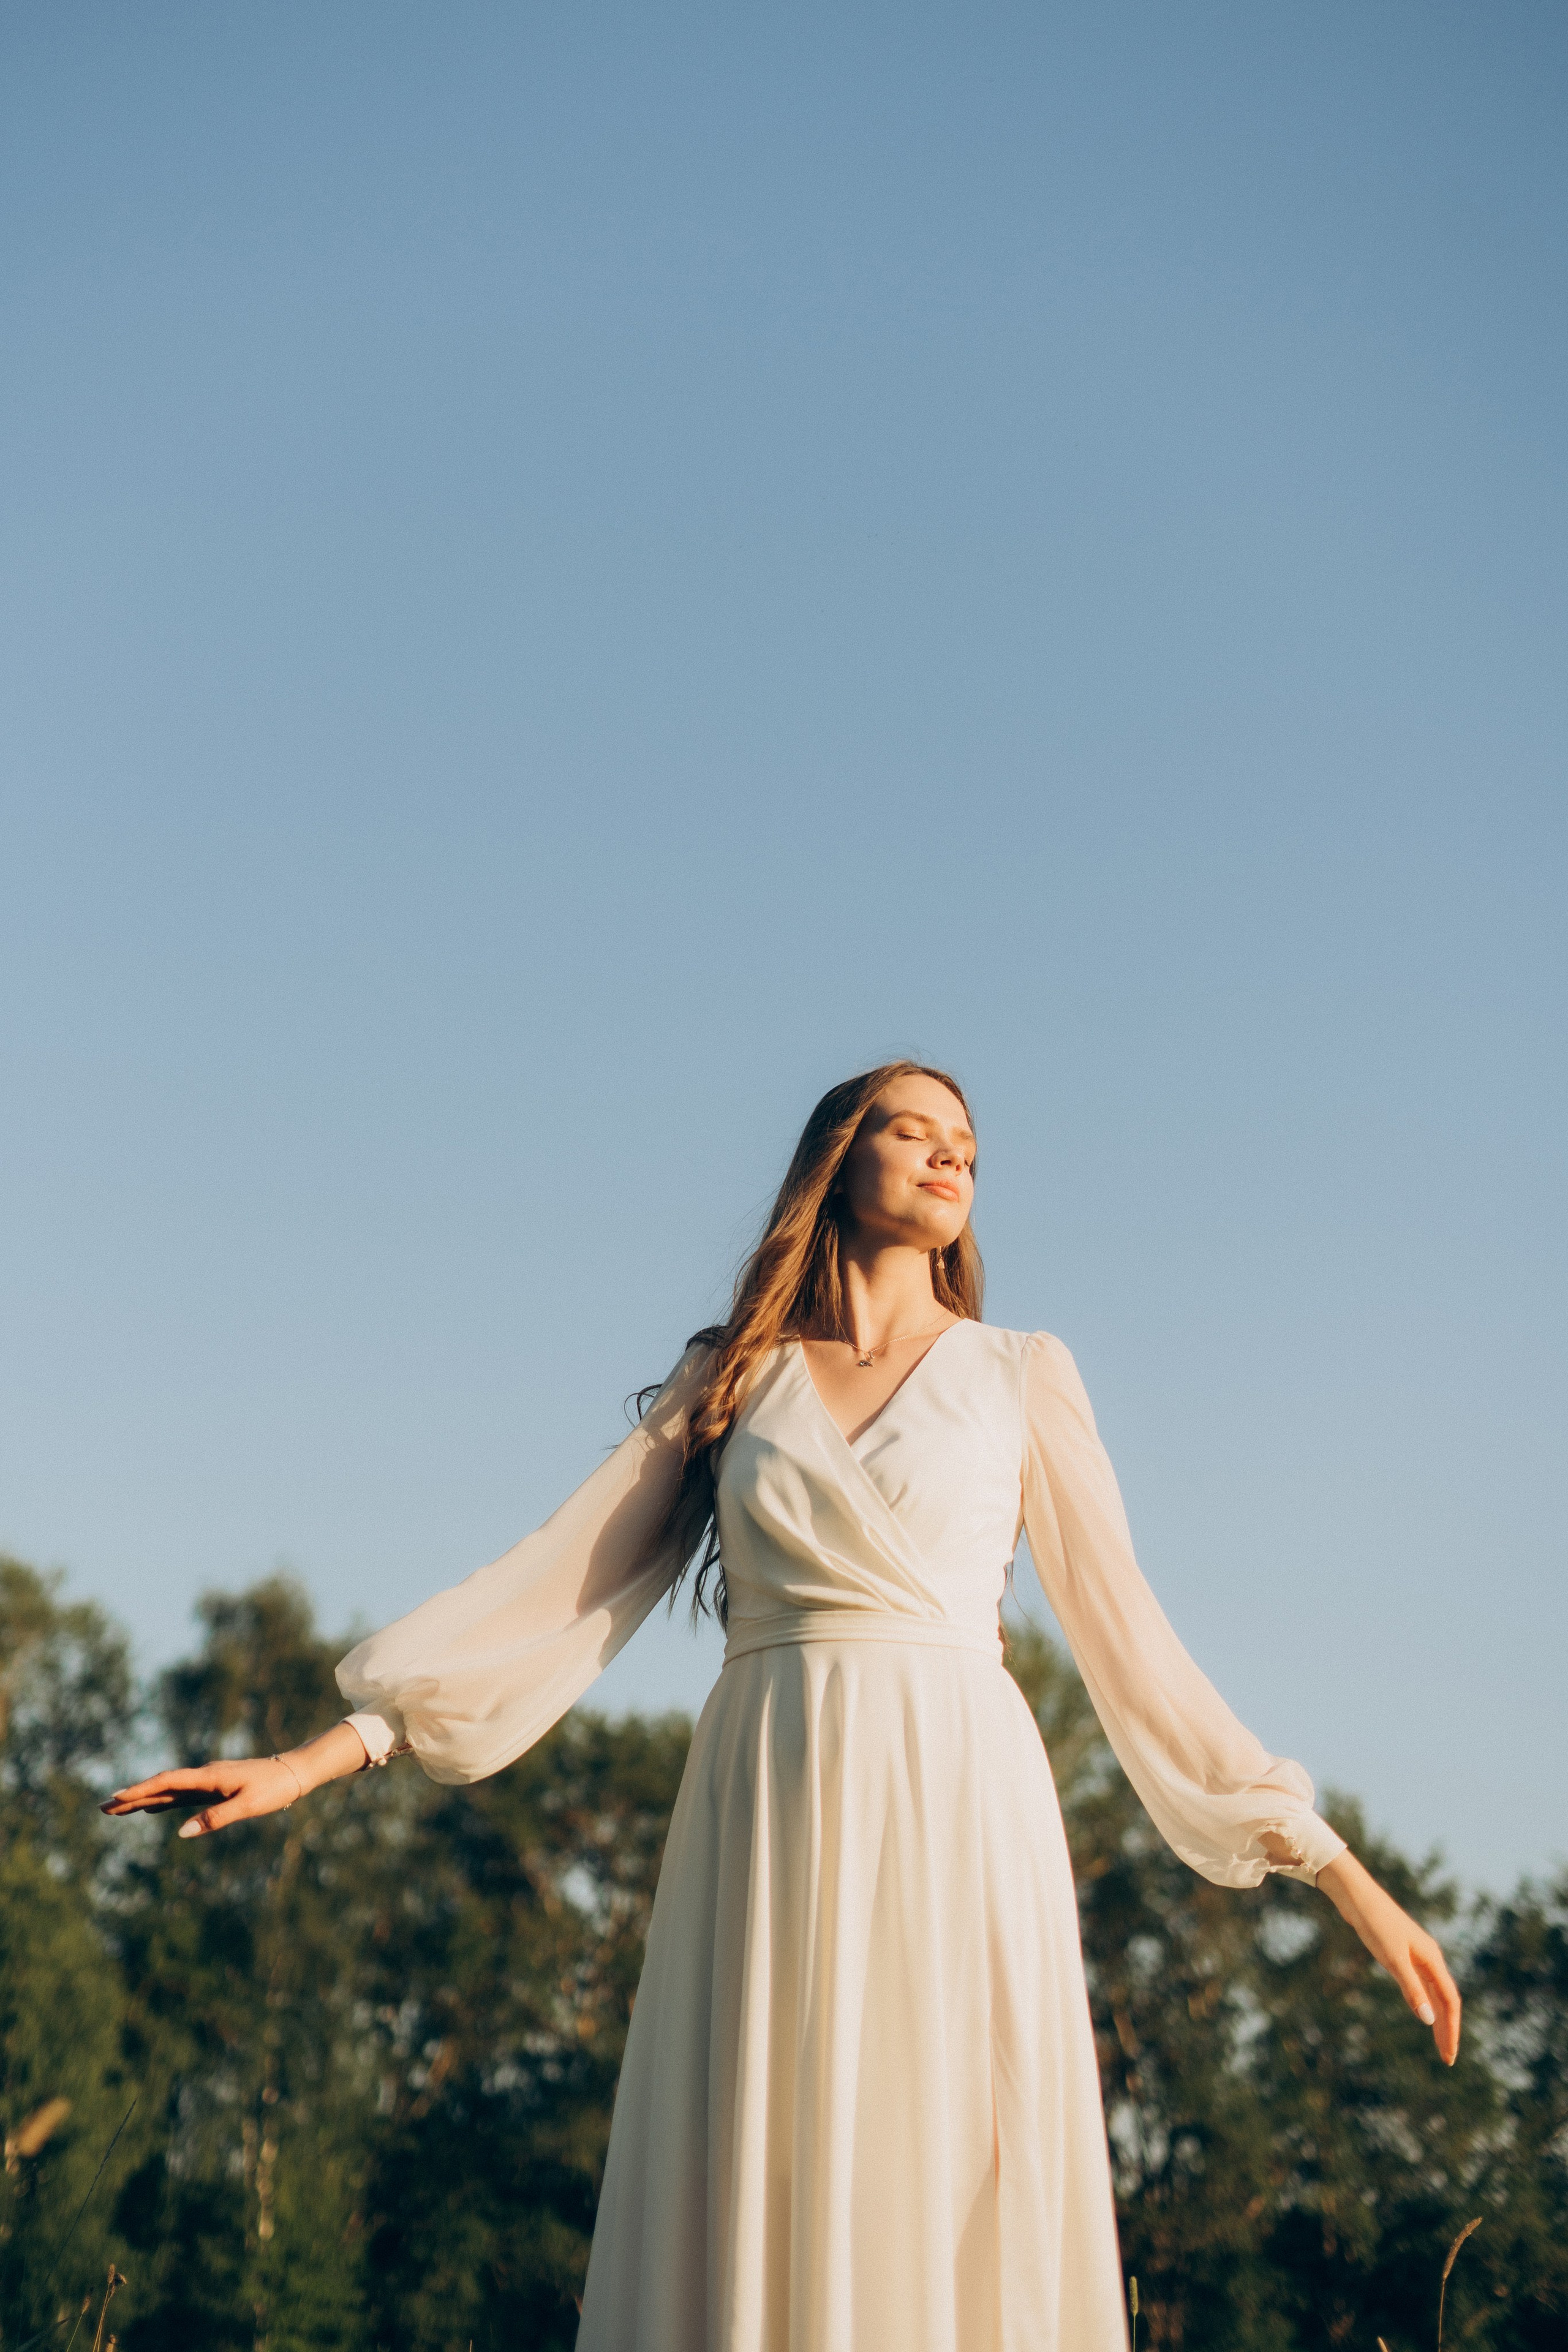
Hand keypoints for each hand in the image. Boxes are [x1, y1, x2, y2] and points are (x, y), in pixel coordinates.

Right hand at [101, 1755, 304, 1837]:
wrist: (293, 1772)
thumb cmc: (273, 1788)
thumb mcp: (247, 1805)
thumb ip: (216, 1818)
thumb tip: (182, 1832)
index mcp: (208, 1777)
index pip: (167, 1782)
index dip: (141, 1790)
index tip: (117, 1798)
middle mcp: (203, 1777)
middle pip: (161, 1787)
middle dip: (132, 1798)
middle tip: (102, 1807)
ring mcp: (207, 1783)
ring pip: (169, 1792)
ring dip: (143, 1800)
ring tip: (118, 1809)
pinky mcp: (214, 1789)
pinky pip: (182, 1796)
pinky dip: (163, 1802)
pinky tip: (153, 1809)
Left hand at [1316, 1850, 1461, 2064]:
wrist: (1356, 1895)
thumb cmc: (1375, 1923)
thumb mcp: (1393, 1959)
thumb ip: (1412, 1989)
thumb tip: (1429, 2021)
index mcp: (1432, 1959)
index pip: (1450, 2001)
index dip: (1452, 2029)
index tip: (1449, 2056)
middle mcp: (1429, 1958)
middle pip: (1445, 2000)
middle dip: (1447, 2029)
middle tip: (1447, 2059)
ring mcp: (1416, 1955)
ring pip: (1433, 1993)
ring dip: (1437, 2018)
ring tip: (1438, 2043)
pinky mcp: (1401, 1952)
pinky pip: (1420, 1984)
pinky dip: (1424, 2002)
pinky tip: (1420, 2012)